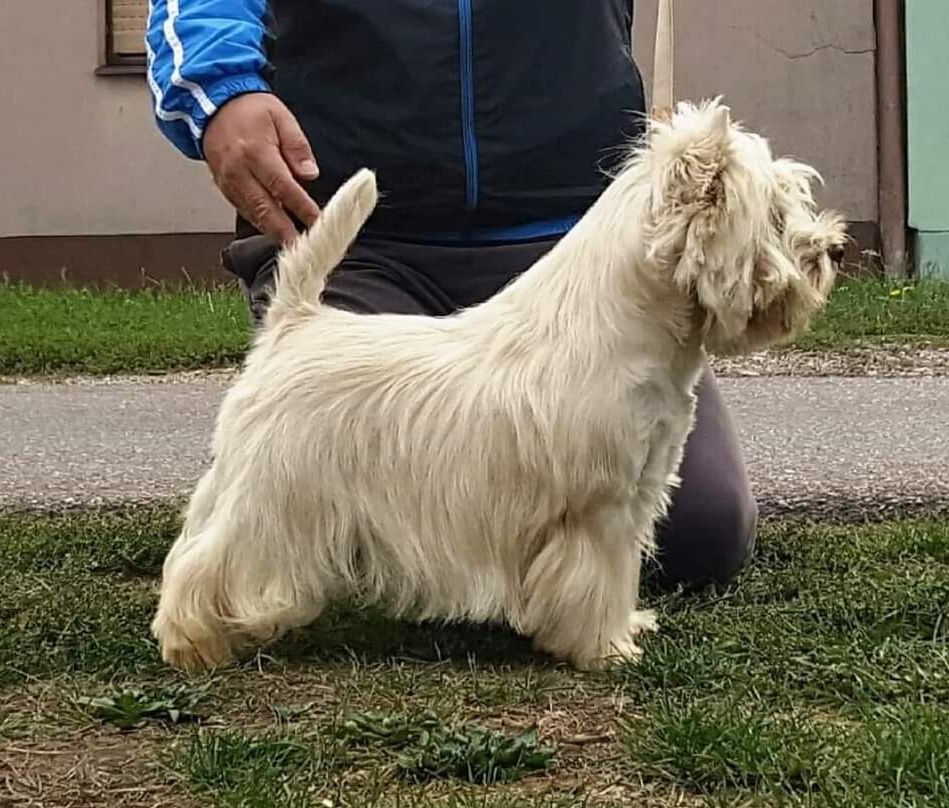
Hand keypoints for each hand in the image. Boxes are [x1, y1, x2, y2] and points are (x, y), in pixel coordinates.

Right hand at [203, 93, 320, 243]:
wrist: (212, 105)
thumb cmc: (250, 110)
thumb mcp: (281, 117)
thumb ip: (297, 147)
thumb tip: (310, 173)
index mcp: (256, 152)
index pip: (284, 187)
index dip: (301, 208)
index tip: (317, 222)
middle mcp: (239, 171)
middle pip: (265, 209)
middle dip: (285, 232)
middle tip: (302, 249)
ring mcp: (228, 181)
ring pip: (253, 214)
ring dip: (272, 232)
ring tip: (291, 246)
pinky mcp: (223, 187)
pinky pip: (243, 209)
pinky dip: (259, 222)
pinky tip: (274, 230)